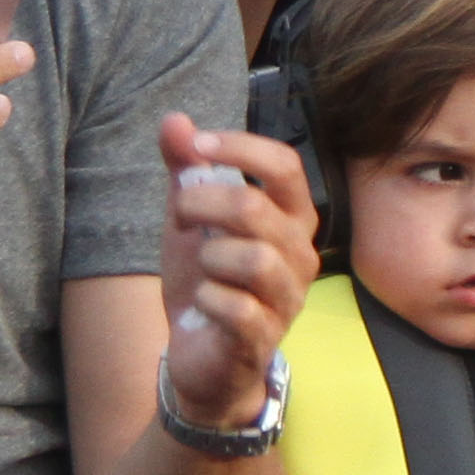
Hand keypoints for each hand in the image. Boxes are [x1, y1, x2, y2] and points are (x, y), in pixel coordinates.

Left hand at [156, 117, 318, 432]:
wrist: (201, 355)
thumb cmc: (206, 279)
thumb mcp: (190, 219)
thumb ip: (186, 169)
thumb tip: (174, 119)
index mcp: (290, 217)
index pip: (285, 165)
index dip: (240, 148)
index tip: (196, 147)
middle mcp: (301, 255)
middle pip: (256, 208)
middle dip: (202, 205)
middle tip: (180, 217)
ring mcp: (287, 298)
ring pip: (253, 259)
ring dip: (208, 257)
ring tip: (201, 268)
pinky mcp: (265, 338)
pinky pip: (237, 308)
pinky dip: (208, 300)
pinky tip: (203, 303)